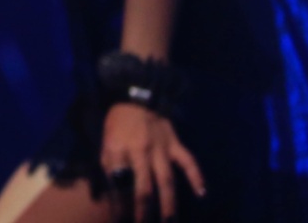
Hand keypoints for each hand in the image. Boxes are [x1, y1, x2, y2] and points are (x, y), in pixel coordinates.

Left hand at [100, 102, 205, 221]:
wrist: (136, 97)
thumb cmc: (118, 122)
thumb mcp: (105, 142)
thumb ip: (109, 165)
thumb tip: (112, 190)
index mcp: (121, 151)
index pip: (119, 183)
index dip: (119, 203)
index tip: (119, 218)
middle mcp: (142, 152)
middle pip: (145, 187)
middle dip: (144, 210)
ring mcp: (162, 148)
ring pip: (166, 180)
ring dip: (169, 202)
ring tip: (171, 220)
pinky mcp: (175, 144)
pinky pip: (188, 161)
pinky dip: (196, 177)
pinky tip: (202, 193)